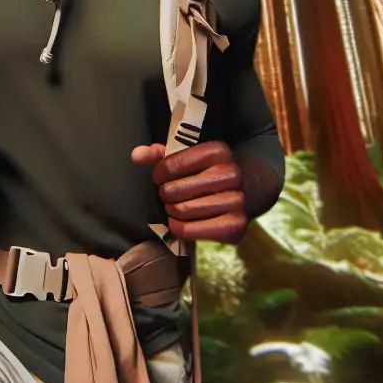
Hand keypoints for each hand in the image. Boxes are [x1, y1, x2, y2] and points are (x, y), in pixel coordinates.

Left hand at [131, 140, 247, 244]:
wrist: (246, 191)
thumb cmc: (206, 172)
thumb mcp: (186, 157)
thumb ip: (159, 154)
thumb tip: (136, 155)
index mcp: (217, 151)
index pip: (171, 165)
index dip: (159, 174)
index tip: (159, 178)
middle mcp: (231, 174)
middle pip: (175, 190)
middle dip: (165, 195)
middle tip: (167, 196)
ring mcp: (237, 200)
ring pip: (183, 210)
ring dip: (172, 211)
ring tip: (174, 208)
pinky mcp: (235, 225)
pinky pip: (192, 230)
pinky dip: (178, 228)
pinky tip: (178, 222)